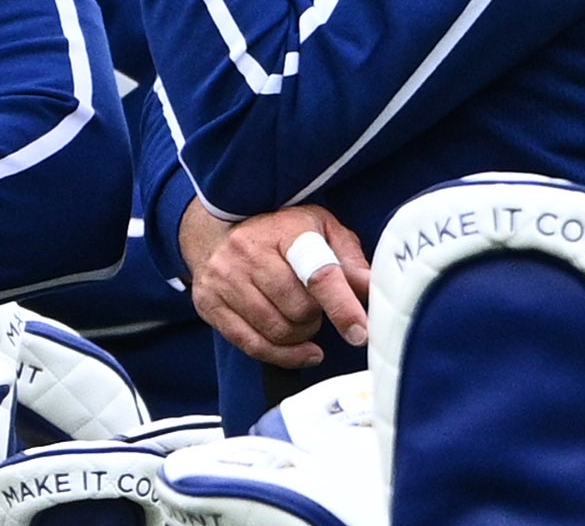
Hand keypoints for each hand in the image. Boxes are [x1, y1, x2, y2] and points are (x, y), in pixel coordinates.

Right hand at [180, 201, 368, 366]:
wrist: (216, 231)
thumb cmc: (280, 233)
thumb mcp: (320, 230)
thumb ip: (349, 260)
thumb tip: (375, 288)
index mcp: (284, 230)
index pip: (318, 274)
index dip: (342, 307)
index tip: (360, 332)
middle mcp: (247, 251)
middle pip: (298, 309)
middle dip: (316, 317)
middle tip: (315, 307)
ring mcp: (223, 278)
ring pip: (277, 330)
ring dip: (300, 335)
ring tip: (300, 319)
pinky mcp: (209, 303)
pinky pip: (252, 345)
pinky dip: (283, 355)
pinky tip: (301, 351)